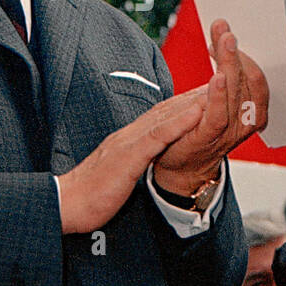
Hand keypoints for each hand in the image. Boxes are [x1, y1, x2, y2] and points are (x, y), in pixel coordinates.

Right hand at [57, 92, 204, 233]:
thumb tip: (140, 162)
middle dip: (193, 96)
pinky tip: (196, 113)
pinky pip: (158, 136)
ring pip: (165, 117)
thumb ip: (129, 163)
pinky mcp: (129, 156)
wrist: (65, 204)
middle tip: (220, 81)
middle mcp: (128, 135)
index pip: (159, 118)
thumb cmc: (88, 195)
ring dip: (191, 102)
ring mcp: (128, 143)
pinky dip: (179, 122)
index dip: (183, 105)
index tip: (204, 95)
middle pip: (166, 110)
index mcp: (126, 141)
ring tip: (216, 88)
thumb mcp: (116, 174)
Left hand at [152, 19, 268, 195]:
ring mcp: (228, 131)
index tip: (224, 34)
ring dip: (229, 64)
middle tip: (223, 30)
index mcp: (250, 111)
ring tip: (223, 43)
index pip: (254, 76)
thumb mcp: (216, 99)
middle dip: (235, 51)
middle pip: (247, 80)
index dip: (242, 54)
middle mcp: (244, 121)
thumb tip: (224, 38)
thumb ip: (224, 74)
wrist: (181, 166)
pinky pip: (218, 115)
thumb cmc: (198, 130)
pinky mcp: (208, 138)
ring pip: (236, 93)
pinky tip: (216, 78)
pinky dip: (219, 96)